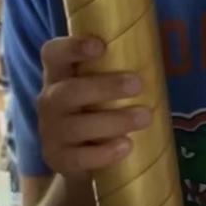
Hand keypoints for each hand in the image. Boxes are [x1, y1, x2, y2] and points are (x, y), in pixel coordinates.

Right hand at [35, 36, 151, 179]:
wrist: (76, 160)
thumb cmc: (93, 112)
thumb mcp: (96, 89)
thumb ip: (113, 72)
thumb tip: (156, 57)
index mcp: (58, 76)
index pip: (53, 54)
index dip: (72, 47)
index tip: (100, 46)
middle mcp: (49, 102)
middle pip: (69, 91)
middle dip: (104, 87)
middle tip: (138, 84)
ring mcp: (51, 132)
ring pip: (77, 126)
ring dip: (114, 120)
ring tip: (145, 117)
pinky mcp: (59, 159)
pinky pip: (80, 157)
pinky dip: (105, 152)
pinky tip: (127, 145)